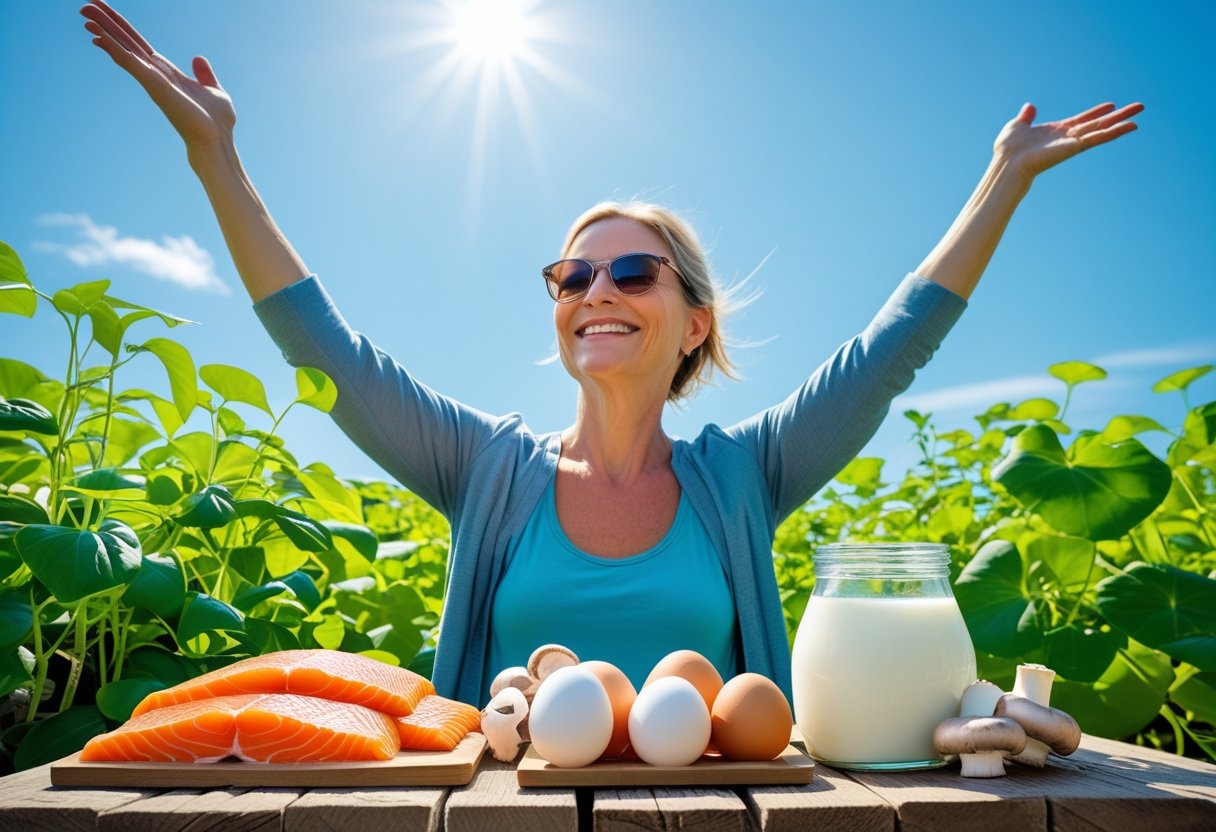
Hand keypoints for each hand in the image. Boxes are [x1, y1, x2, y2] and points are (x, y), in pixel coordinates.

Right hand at [81, 1, 235, 150]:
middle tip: (84, 6)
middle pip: (125, 42)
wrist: (218, 139)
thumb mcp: (213, 89)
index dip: (122, 28)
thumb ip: (204, 74)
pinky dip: (114, 48)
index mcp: (166, 72)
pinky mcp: (154, 85)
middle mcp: (155, 74)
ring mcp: (152, 80)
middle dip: (105, 23)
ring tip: (84, 13)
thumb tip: (198, 58)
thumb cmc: (217, 121)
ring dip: (103, 30)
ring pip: (122, 49)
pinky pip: (129, 62)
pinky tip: (98, 35)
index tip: (104, 13)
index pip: (138, 44)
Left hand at [994, 101, 1143, 182]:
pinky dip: (1115, 131)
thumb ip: (1026, 117)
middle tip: (1138, 107)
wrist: (1007, 163)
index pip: (1081, 119)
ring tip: (1140, 111)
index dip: (1096, 112)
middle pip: (1098, 123)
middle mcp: (1068, 137)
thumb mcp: (1017, 126)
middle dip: (1117, 115)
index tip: (1110, 105)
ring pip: (1103, 129)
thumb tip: (1029, 106)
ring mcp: (1073, 142)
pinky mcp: (1075, 147)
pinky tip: (1131, 126)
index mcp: (1056, 131)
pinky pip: (1099, 137)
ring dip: (1122, 120)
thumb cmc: (1008, 149)